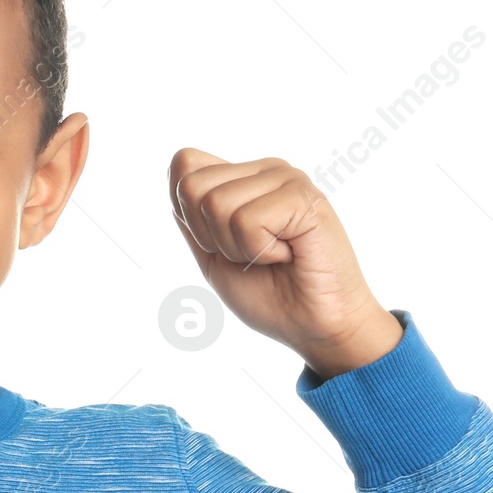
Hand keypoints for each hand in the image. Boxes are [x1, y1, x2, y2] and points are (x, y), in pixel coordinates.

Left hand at [167, 149, 403, 377]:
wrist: (315, 327)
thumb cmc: (271, 296)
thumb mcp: (213, 257)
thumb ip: (192, 219)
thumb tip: (177, 179)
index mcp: (243, 179)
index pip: (184, 165)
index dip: (189, 215)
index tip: (223, 245)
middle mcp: (265, 170)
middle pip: (191, 186)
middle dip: (210, 236)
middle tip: (250, 255)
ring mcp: (286, 179)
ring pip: (216, 204)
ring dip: (237, 247)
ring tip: (272, 256)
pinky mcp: (304, 198)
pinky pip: (248, 221)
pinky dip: (260, 251)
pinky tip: (288, 255)